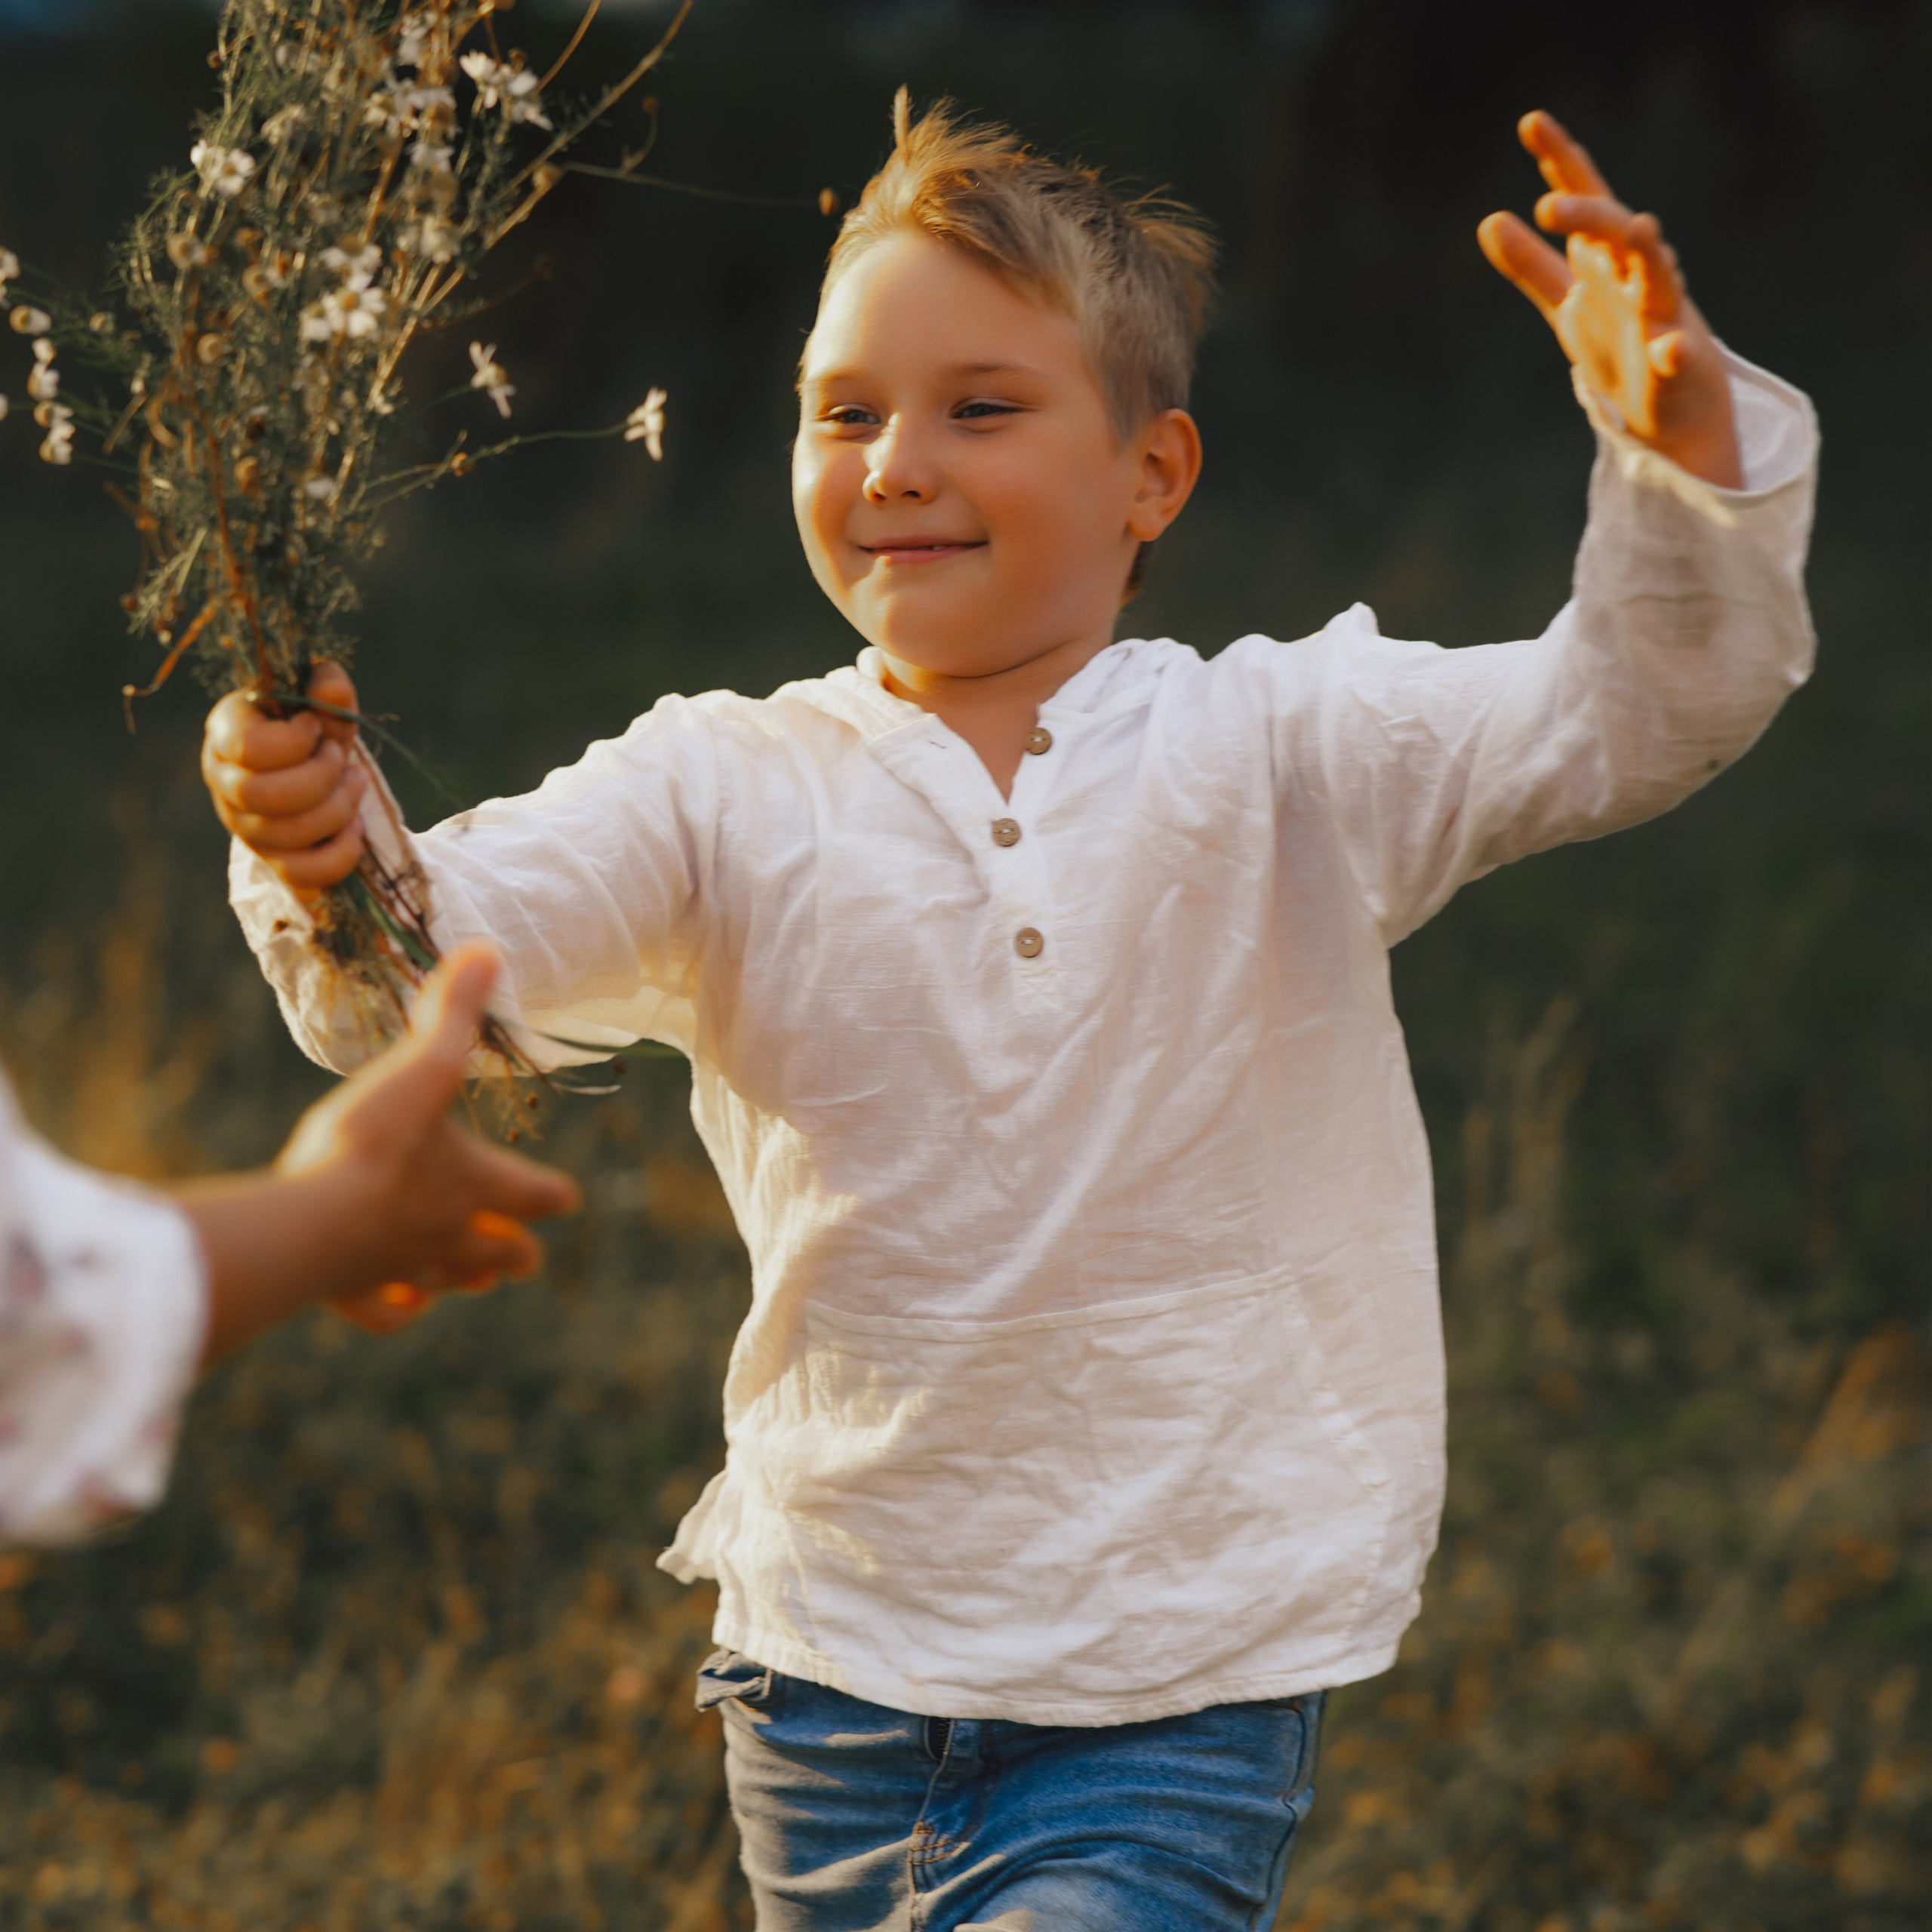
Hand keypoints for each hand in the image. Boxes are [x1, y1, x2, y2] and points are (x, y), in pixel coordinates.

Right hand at [180, 945, 579, 1361]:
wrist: (305, 1220)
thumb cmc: (372, 1141)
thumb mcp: (420, 1065)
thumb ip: (452, 1012)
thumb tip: (489, 951)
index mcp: (475, 1185)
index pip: (538, 1195)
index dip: (551, 1193)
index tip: (564, 1195)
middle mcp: (448, 1236)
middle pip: (502, 1254)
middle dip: (514, 1248)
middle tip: (524, 1253)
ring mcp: (401, 1270)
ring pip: (450, 1283)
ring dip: (466, 1277)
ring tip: (476, 1279)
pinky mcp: (350, 1295)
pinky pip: (387, 1313)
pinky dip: (398, 1307)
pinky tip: (400, 1301)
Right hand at [201, 660, 367, 899]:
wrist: (318, 769)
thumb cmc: (315, 728)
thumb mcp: (322, 701)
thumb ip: (327, 687)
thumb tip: (334, 690)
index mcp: (225, 734)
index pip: (247, 748)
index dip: (295, 741)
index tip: (315, 727)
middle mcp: (224, 782)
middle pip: (263, 796)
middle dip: (320, 778)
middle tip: (341, 758)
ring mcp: (243, 826)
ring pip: (285, 835)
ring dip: (338, 808)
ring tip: (354, 782)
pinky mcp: (271, 861)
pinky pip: (301, 876)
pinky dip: (339, 854)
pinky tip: (353, 828)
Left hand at [1478, 111, 1741, 488]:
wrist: (1667, 407)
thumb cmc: (1621, 344)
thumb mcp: (1568, 302)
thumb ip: (1532, 266)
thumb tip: (1489, 221)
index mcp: (1607, 259)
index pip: (1584, 199)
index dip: (1560, 162)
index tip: (1531, 123)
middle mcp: (1638, 274)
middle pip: (1614, 231)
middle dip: (1588, 213)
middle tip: (1547, 205)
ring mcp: (1664, 314)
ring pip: (1660, 275)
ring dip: (1647, 251)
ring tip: (1637, 228)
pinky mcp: (1680, 360)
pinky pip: (1679, 354)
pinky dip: (1675, 351)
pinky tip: (1670, 349)